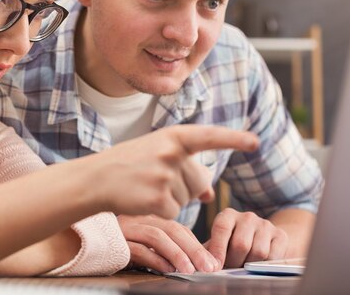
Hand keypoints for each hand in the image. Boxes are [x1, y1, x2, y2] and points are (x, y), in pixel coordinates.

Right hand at [92, 125, 258, 219]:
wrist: (94, 179)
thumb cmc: (128, 164)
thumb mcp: (157, 154)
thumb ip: (185, 166)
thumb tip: (211, 194)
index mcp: (172, 136)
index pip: (209, 136)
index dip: (234, 140)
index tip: (255, 142)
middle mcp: (171, 153)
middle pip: (200, 182)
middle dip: (187, 188)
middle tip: (157, 180)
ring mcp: (164, 176)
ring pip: (187, 199)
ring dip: (171, 199)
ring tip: (145, 186)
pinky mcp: (158, 199)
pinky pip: (174, 212)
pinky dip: (161, 211)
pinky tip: (143, 199)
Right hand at [118, 215, 218, 273]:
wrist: (81, 242)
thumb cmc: (115, 246)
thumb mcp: (142, 244)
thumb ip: (163, 246)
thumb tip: (193, 260)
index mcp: (148, 217)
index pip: (178, 227)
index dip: (197, 243)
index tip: (212, 260)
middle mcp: (139, 218)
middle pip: (173, 229)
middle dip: (194, 249)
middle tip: (209, 267)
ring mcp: (127, 227)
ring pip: (158, 236)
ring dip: (178, 253)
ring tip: (190, 270)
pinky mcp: (116, 240)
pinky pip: (139, 248)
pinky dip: (155, 258)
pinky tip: (167, 269)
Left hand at [204, 208, 288, 268]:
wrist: (262, 238)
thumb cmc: (233, 243)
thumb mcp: (220, 243)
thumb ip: (209, 251)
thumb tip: (199, 263)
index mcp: (228, 215)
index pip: (221, 229)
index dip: (218, 249)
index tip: (215, 266)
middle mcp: (247, 216)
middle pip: (241, 244)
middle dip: (234, 261)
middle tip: (231, 268)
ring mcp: (265, 224)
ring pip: (258, 251)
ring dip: (250, 264)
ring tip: (243, 265)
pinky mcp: (280, 235)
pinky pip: (272, 256)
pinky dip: (264, 265)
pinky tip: (258, 263)